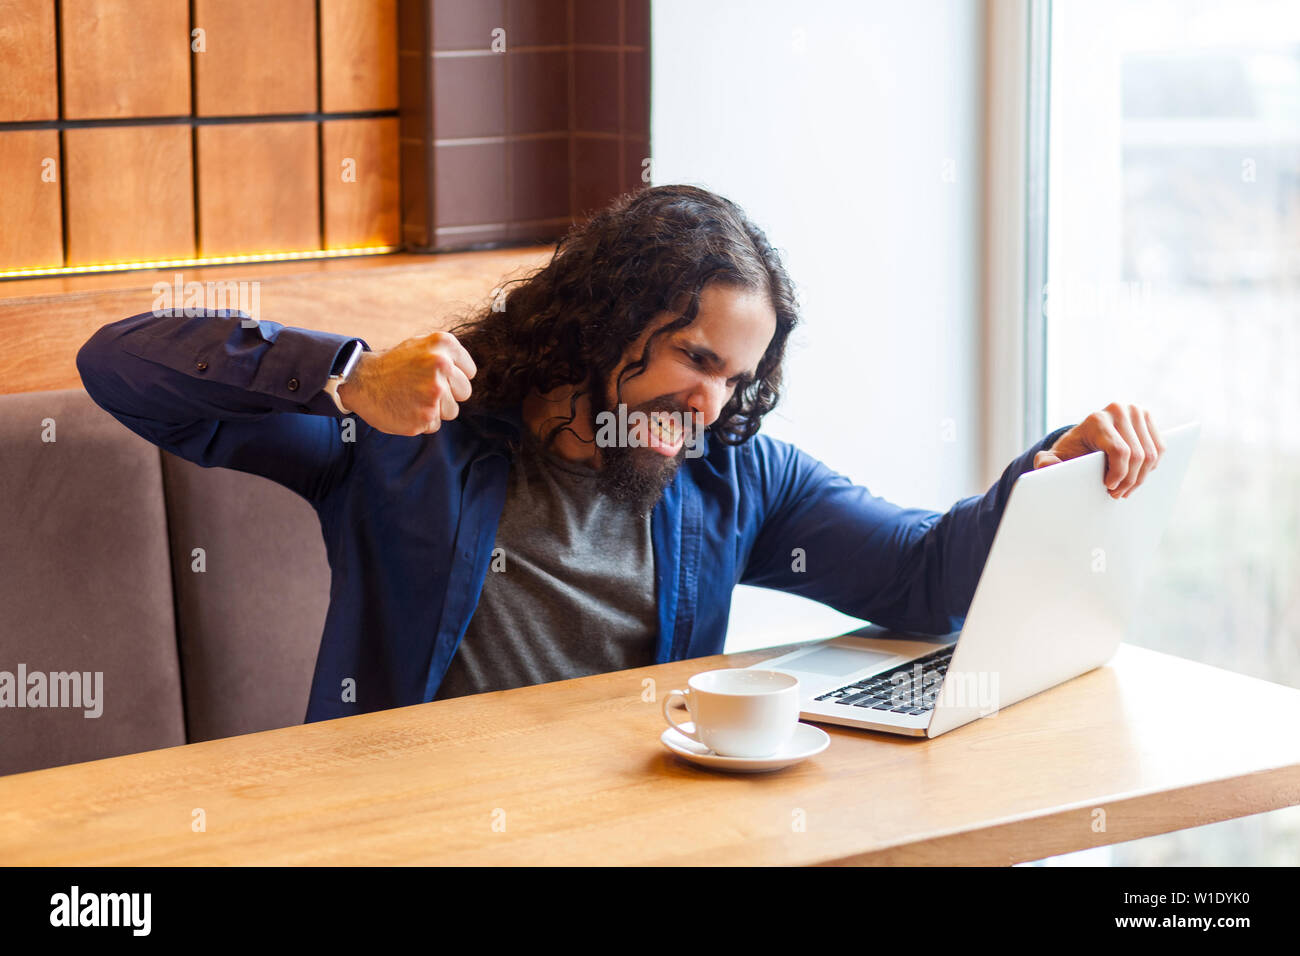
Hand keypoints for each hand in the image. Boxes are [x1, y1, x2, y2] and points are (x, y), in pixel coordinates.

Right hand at [337, 331, 476, 435]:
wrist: (360, 380)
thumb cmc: (394, 365)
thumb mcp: (422, 346)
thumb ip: (448, 355)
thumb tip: (469, 373)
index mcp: (443, 344)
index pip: (469, 372)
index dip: (453, 377)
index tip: (434, 376)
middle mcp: (441, 366)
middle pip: (464, 392)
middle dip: (449, 394)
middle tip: (423, 388)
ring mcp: (433, 392)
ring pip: (452, 411)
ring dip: (435, 409)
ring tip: (412, 397)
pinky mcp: (425, 416)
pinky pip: (434, 425)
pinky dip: (421, 421)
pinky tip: (405, 408)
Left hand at [1032, 402, 1165, 498]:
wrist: (1083, 438)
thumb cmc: (1071, 451)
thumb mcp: (1053, 458)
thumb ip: (1046, 463)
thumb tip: (1047, 466)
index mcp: (1097, 420)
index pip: (1120, 451)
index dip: (1119, 474)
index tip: (1109, 487)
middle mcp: (1119, 410)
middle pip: (1138, 456)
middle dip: (1129, 480)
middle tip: (1117, 494)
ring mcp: (1136, 412)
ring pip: (1151, 455)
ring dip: (1141, 477)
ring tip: (1125, 488)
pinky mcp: (1148, 418)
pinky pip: (1159, 449)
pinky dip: (1150, 467)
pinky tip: (1135, 476)